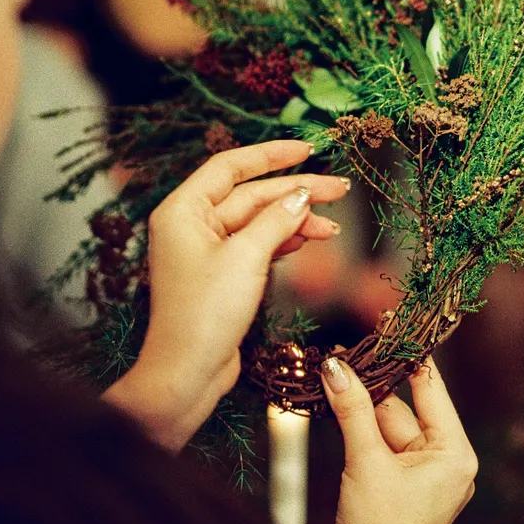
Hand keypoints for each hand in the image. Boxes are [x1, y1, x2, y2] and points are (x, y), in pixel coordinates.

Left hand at [105, 140, 348, 450]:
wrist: (187, 374)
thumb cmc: (204, 315)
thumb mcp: (246, 258)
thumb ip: (276, 220)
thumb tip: (302, 195)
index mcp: (184, 210)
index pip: (231, 166)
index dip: (272, 154)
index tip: (308, 149)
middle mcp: (192, 225)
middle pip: (251, 195)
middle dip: (296, 193)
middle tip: (339, 189)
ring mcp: (207, 251)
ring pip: (259, 222)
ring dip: (295, 221)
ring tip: (333, 226)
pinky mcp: (222, 275)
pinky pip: (257, 245)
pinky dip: (283, 241)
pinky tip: (308, 239)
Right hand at [322, 356, 477, 523]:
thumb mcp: (366, 461)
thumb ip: (352, 409)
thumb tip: (335, 364)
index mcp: (455, 453)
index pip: (431, 390)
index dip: (407, 355)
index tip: (391, 324)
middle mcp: (445, 461)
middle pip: (404, 407)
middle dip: (372, 383)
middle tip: (342, 352)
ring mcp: (423, 476)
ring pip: (388, 426)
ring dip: (360, 405)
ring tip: (331, 372)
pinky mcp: (401, 487)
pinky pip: (381, 446)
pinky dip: (359, 429)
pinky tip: (337, 404)